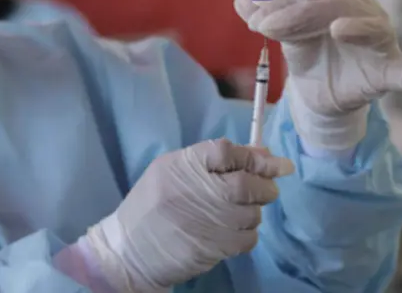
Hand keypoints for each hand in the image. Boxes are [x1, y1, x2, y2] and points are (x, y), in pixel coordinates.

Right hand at [81, 139, 294, 292]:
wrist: (129, 250)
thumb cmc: (152, 205)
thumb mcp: (172, 171)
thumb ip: (214, 160)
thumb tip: (263, 154)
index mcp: (181, 165)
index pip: (226, 151)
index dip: (254, 156)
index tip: (272, 161)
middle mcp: (193, 191)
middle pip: (245, 183)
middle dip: (265, 184)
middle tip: (268, 188)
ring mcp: (204, 222)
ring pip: (251, 213)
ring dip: (254, 211)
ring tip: (238, 212)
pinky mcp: (211, 248)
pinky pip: (247, 239)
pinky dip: (247, 234)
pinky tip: (232, 231)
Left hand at [235, 0, 401, 150]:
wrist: (322, 97)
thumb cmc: (311, 57)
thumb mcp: (286, 37)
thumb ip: (266, 18)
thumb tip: (238, 2)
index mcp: (342, 0)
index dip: (286, 5)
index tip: (257, 22)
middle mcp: (366, 15)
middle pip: (338, 7)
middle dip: (302, 16)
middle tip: (270, 28)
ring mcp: (382, 44)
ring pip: (374, 28)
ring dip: (357, 27)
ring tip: (337, 29)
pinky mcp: (389, 73)